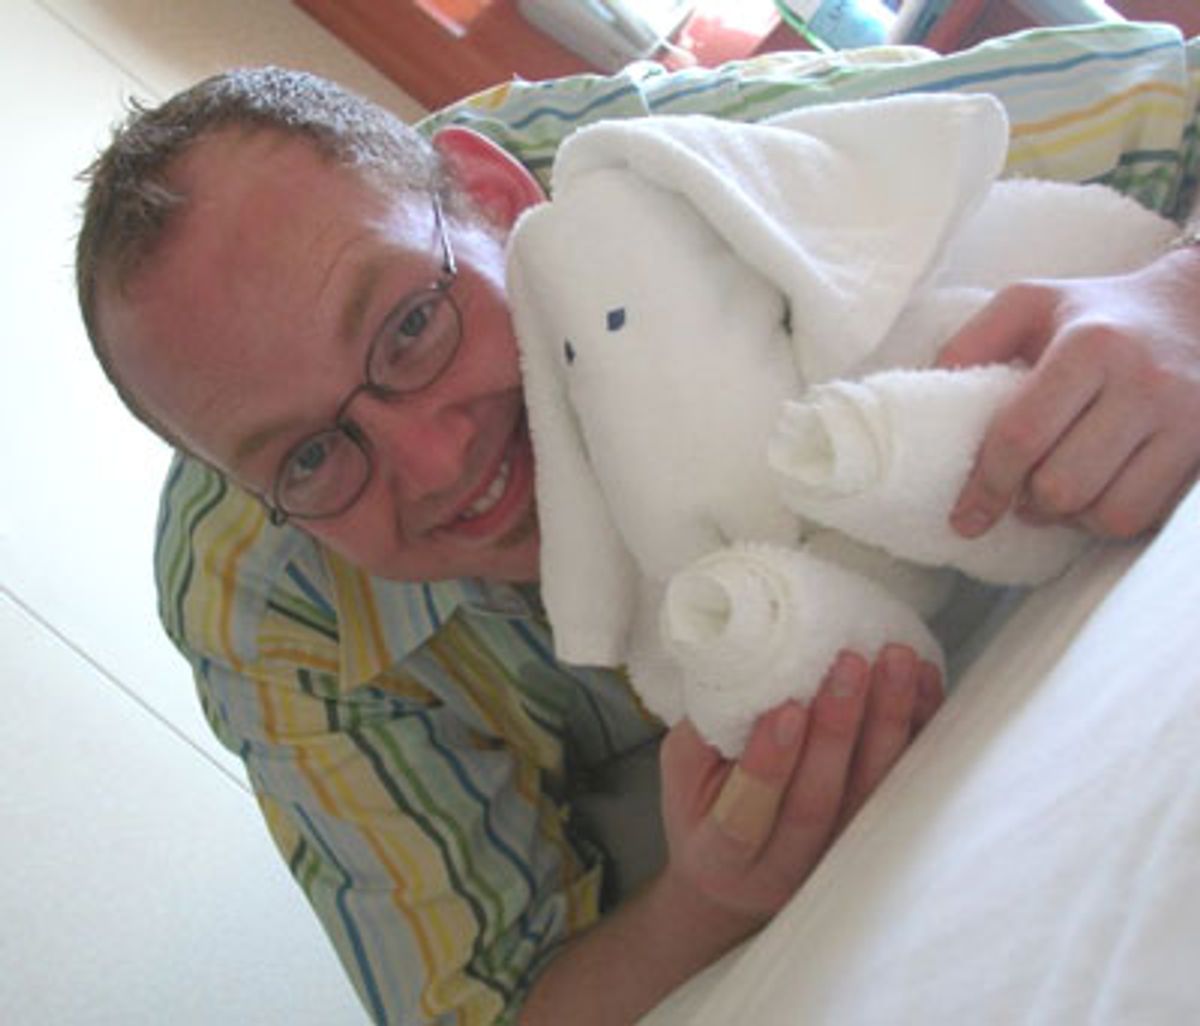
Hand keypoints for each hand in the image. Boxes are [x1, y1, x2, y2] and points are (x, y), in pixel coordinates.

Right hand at [658, 646, 941, 923]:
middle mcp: (784, 866)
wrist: (740, 876)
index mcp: (721, 854)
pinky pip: (908, 784)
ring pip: (871, 796)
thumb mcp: (683, 771)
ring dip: (889, 723)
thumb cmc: (705, 807)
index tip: (788, 707)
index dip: (769, 763)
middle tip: (850, 664)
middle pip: (818, 804)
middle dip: (838, 729)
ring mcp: (838, 858)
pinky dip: (921, 728)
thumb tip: (744, 661)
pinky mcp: (878, 836)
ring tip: (896, 660)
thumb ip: (708, 729)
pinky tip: (926, 680)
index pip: (745, 815)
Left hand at [936, 249, 1199, 538]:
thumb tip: (923, 400)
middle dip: (1029, 504)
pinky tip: (1099, 495)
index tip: (965, 517)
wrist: (1198, 308)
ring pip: (1110, 513)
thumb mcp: (1029, 305)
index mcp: (1090, 344)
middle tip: (1020, 494)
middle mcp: (1144, 382)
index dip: (985, 486)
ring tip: (1059, 494)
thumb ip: (970, 342)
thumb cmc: (1095, 314)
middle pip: (1063, 486)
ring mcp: (1187, 419)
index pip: (1022, 437)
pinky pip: (1149, 517)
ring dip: (1072, 518)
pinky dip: (1112, 519)